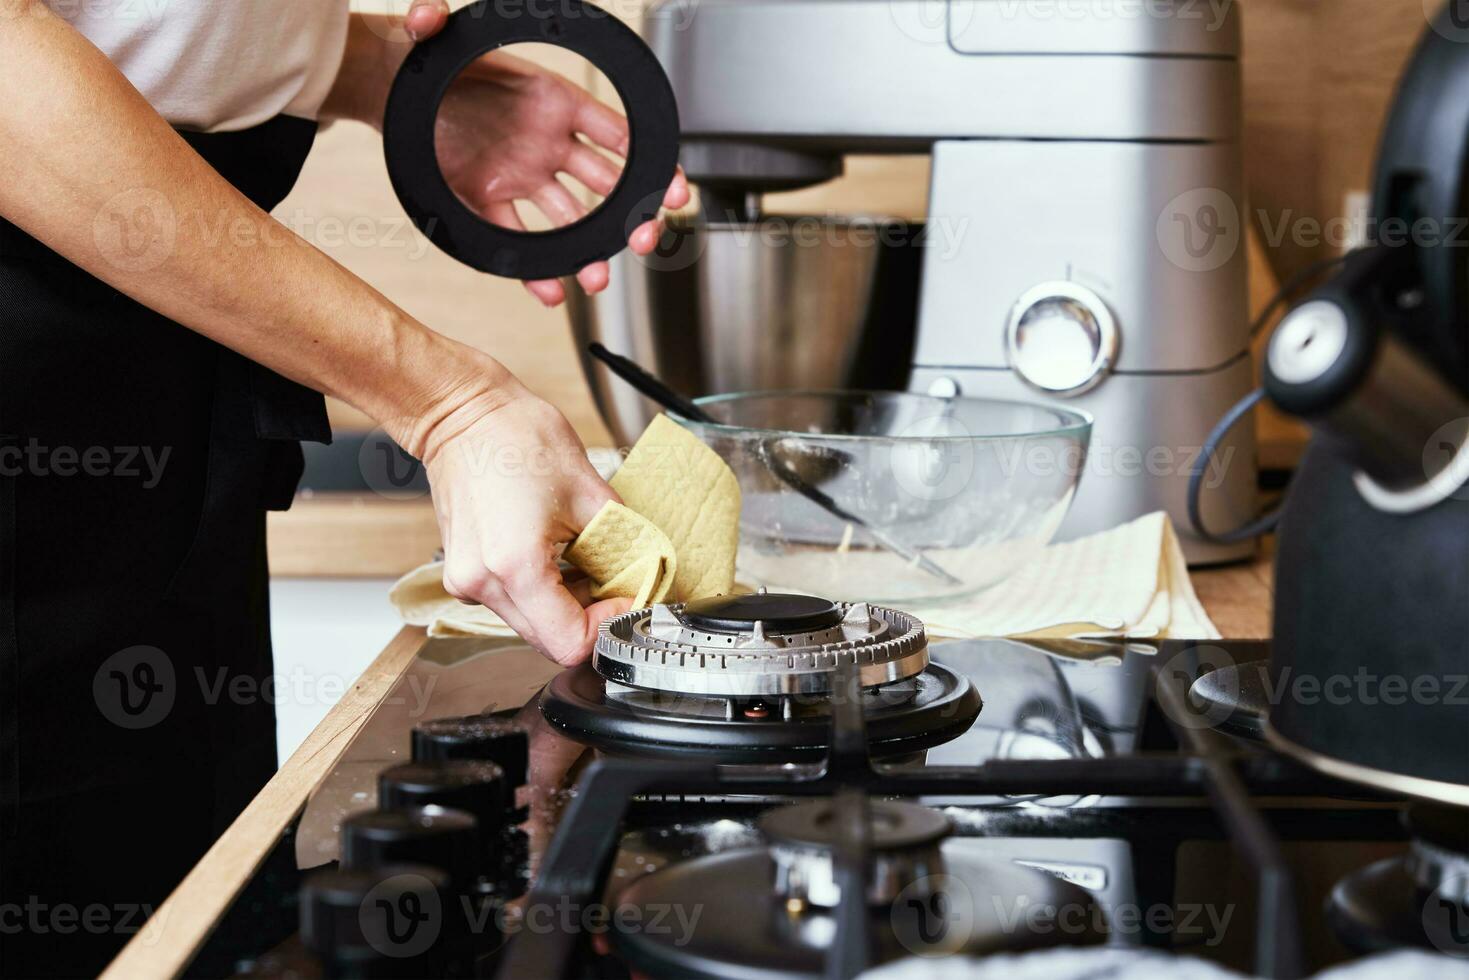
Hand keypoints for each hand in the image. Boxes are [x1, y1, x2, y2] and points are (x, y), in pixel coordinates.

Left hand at [404, 0, 689, 306]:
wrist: (389, 84)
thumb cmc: (426, 56)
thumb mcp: (432, 33)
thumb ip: (432, 20)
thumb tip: (425, 15)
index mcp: (552, 100)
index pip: (615, 132)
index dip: (648, 158)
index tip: (671, 186)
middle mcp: (545, 141)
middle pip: (606, 183)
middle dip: (632, 214)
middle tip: (644, 238)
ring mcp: (522, 172)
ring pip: (570, 218)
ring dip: (589, 250)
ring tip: (596, 278)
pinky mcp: (488, 197)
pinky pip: (518, 235)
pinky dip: (535, 267)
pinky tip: (550, 290)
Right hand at [423, 379, 631, 664]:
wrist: (461, 417)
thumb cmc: (517, 438)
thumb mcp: (591, 489)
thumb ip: (625, 541)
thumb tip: (646, 572)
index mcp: (516, 567)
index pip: (569, 643)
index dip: (606, 626)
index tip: (623, 597)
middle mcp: (484, 584)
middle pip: (550, 641)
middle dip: (589, 617)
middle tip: (610, 580)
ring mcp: (467, 583)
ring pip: (531, 625)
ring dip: (564, 606)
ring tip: (578, 559)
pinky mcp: (463, 576)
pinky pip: (512, 604)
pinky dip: (539, 592)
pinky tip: (551, 555)